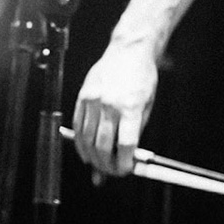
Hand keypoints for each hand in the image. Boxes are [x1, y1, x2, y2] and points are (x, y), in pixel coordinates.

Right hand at [71, 40, 159, 176]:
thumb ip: (135, 131)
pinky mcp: (82, 97)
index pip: (126, 145)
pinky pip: (77, 126)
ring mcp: (93, 101)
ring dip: (92, 157)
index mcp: (131, 108)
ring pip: (87, 139)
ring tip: (97, 164)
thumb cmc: (141, 78)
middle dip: (106, 164)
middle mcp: (109, 105)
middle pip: (103, 146)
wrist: (128, 52)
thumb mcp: (146, 106)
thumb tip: (126, 157)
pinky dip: (80, 142)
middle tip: (110, 171)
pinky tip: (85, 150)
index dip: (124, 163)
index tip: (125, 170)